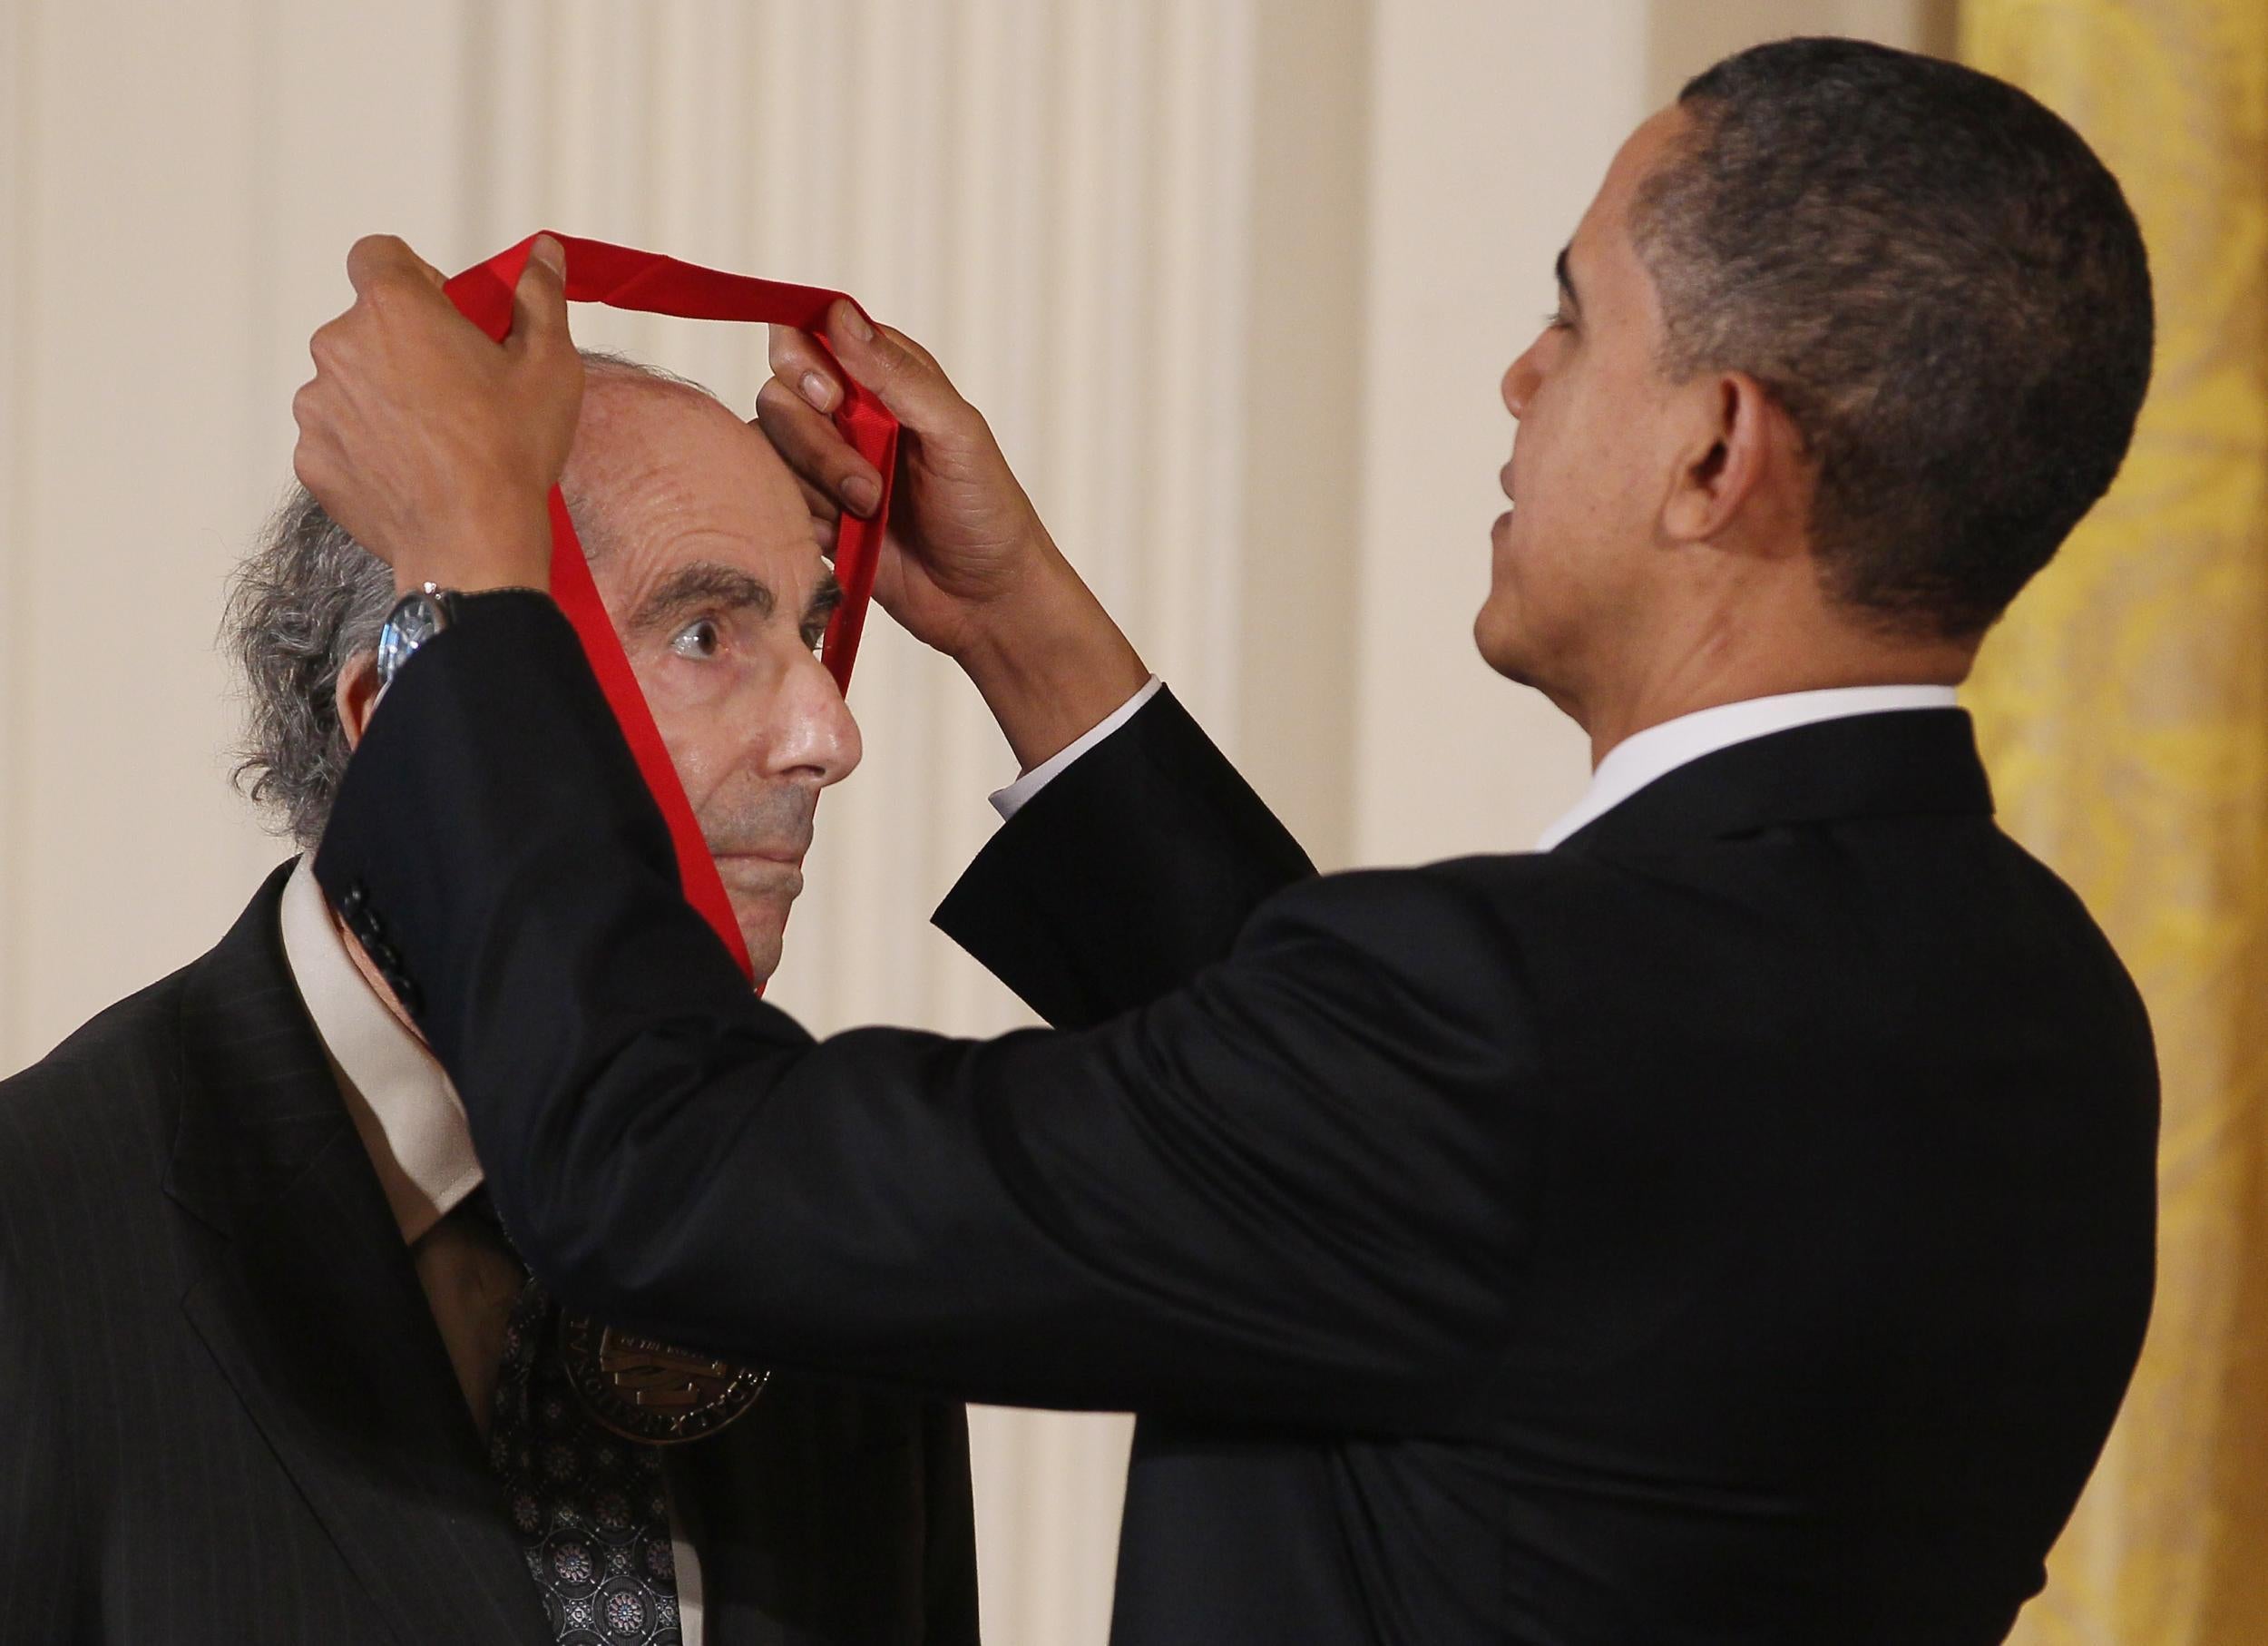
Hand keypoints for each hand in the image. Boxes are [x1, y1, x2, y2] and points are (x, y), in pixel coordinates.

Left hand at [292, 234, 582, 594]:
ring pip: (351, 382)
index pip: (377, 254)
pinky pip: (338, 435)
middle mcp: (340, 345)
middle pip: (367, 325)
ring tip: (436, 441)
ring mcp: (318, 404)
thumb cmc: (511, 451)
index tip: (446, 316)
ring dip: (384, 398)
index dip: (413, 278)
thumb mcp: (548, 364)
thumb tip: (543, 252)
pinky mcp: (311, 456)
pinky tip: (412, 472)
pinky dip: (367, 446)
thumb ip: (539, 295)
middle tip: (457, 391)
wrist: (472, 544)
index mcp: (395, 308)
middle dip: (405, 346)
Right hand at [756, 305, 1147, 766]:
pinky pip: (770, 499)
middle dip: (818, 445)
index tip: (832, 399)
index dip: (803, 362)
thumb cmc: (986, 513)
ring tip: (868, 514)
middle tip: (870, 487)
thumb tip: (839, 313)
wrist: (984, 602)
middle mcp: (846, 414)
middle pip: (779, 396)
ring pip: (768, 450)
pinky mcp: (810, 512)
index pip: (809, 336)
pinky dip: (804, 519)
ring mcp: (824, 465)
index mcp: (884, 377)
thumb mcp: (955, 433)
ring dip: (817, 487)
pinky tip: (845, 538)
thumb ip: (897, 375)